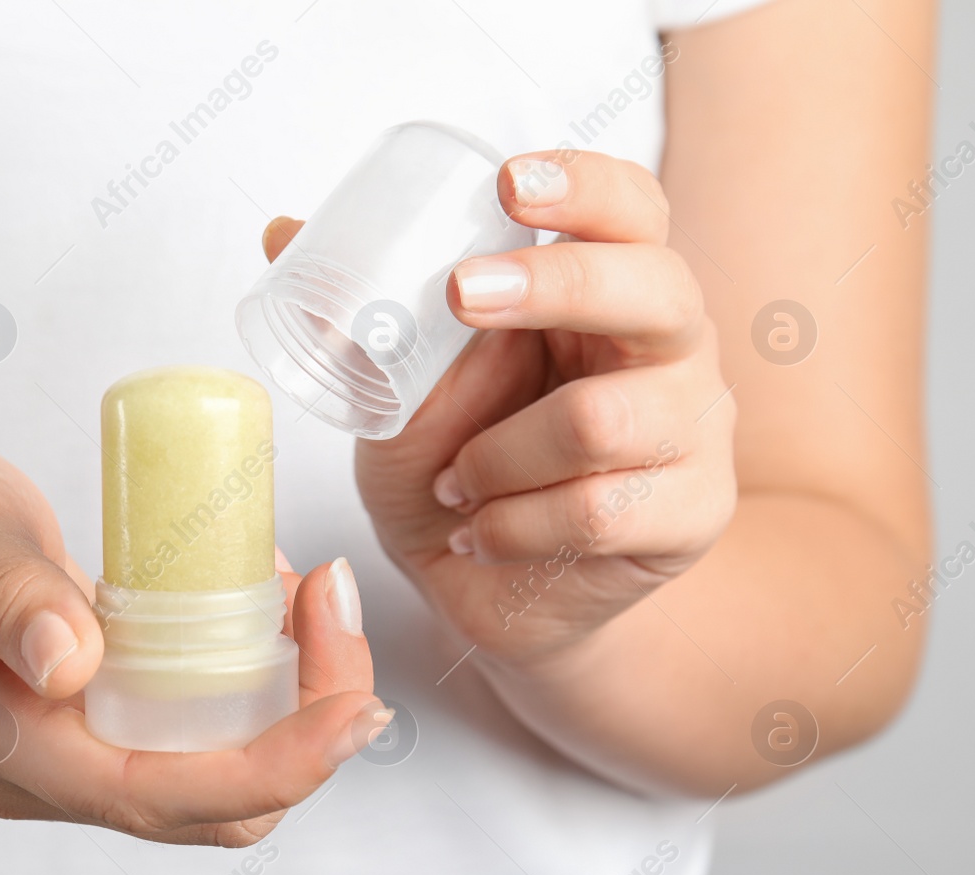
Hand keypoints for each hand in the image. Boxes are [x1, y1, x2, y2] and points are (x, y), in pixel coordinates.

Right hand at [0, 422, 380, 845]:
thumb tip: (75, 665)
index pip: (157, 796)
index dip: (277, 758)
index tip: (347, 677)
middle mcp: (37, 777)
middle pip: (215, 805)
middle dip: (309, 725)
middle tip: (332, 593)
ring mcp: (67, 763)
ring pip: (222, 781)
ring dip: (294, 702)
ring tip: (307, 590)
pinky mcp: (92, 733)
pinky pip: (201, 738)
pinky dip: (259, 682)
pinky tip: (264, 601)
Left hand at [262, 150, 736, 663]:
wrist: (483, 589)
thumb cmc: (454, 468)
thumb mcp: (400, 388)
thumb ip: (365, 315)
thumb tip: (280, 230)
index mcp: (607, 291)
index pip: (632, 210)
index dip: (584, 185)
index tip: (506, 184)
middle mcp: (670, 347)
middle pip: (653, 287)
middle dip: (552, 285)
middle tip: (463, 295)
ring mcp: (695, 430)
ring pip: (600, 420)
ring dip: (496, 458)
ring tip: (455, 484)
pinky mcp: (691, 514)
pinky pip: (595, 510)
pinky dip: (511, 526)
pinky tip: (480, 534)